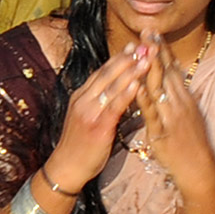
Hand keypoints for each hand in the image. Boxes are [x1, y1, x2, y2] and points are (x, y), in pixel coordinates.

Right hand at [46, 47, 152, 192]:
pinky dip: (127, 94)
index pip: (101, 72)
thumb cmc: (80, 145)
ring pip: (112, 86)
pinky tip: (139, 84)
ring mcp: (89, 112)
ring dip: (131, 71)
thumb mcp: (86, 117)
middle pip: (107, 74)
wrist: (67, 168)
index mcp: (81, 96)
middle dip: (127, 58)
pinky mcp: (97, 127)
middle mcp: (83, 100)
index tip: (134, 46)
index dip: (118, 58)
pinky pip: (114, 106)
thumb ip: (98, 103)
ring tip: (147, 59)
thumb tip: (115, 89)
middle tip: (145, 45)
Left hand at [133, 33, 214, 185]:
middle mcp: (180, 104)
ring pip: (160, 88)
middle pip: (167, 73)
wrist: (199, 170)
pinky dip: (144, 98)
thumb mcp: (188, 116)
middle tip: (147, 30)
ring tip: (140, 48)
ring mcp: (172, 117)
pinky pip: (152, 113)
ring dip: (149, 67)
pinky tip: (136, 85)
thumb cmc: (192, 146)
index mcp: (185, 99)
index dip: (163, 50)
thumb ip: (178, 98)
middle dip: (156, 50)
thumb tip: (170, 80)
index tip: (154, 32)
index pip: (173, 69)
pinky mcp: (163, 132)